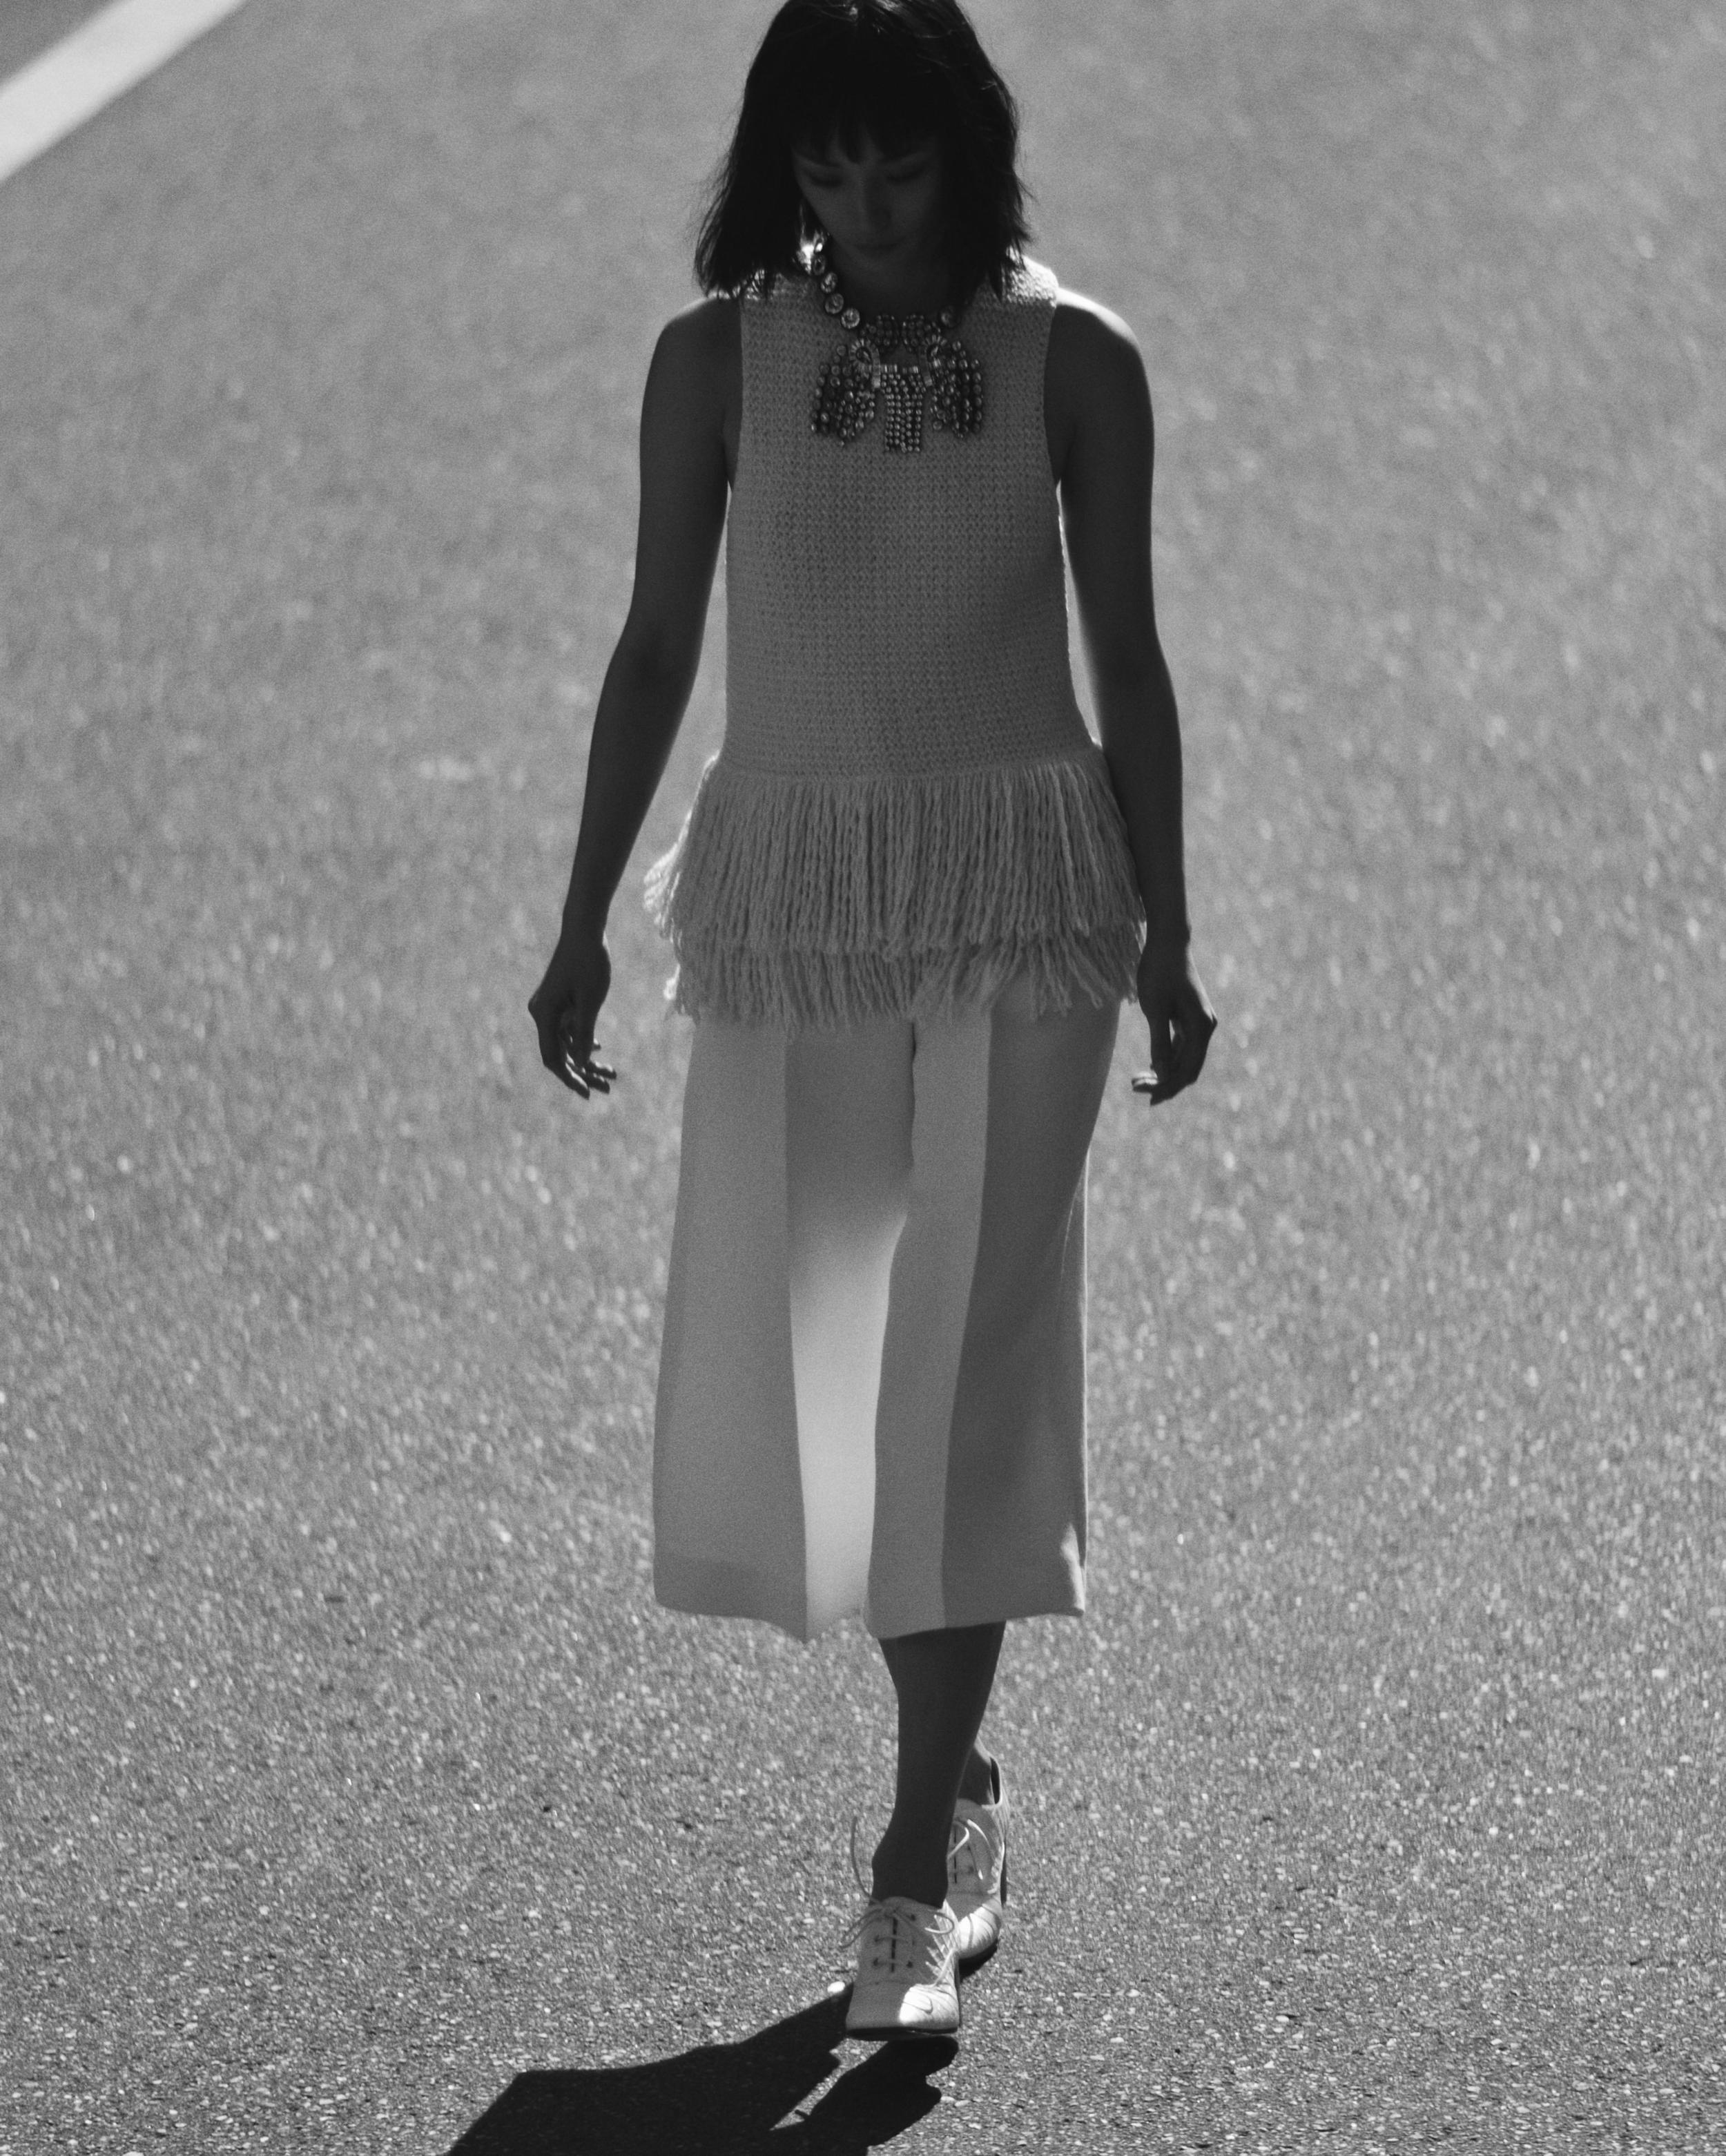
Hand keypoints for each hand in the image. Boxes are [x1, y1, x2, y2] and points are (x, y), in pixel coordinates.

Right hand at [528, 929, 616, 1098]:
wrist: (584, 930)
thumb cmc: (589, 962)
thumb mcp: (590, 1000)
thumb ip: (584, 1032)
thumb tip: (583, 1063)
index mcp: (544, 1014)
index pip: (553, 1058)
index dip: (570, 1078)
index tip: (587, 1093)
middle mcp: (542, 1014)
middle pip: (560, 1054)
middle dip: (583, 1073)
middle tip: (607, 1089)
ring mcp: (550, 1009)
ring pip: (567, 1044)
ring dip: (587, 1059)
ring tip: (611, 1076)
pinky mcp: (559, 1003)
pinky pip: (568, 1030)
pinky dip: (583, 1041)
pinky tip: (600, 1051)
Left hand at [1130, 940, 1215, 1104]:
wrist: (1168, 942)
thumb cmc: (1159, 972)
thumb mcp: (1156, 1010)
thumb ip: (1160, 1043)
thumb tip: (1162, 1074)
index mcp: (1201, 1028)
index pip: (1188, 1070)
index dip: (1168, 1086)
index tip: (1145, 1095)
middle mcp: (1205, 1028)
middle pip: (1188, 1068)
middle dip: (1165, 1082)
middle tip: (1136, 1088)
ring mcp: (1199, 1023)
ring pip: (1184, 1059)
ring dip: (1164, 1072)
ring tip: (1138, 1081)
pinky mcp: (1189, 1018)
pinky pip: (1181, 1047)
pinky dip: (1167, 1059)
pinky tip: (1151, 1067)